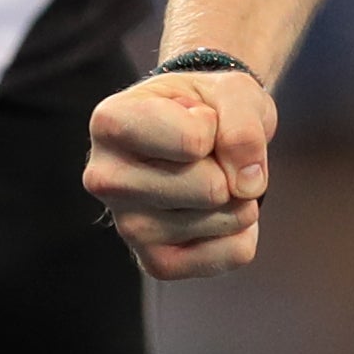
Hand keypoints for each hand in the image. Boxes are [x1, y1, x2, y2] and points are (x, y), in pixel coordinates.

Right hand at [83, 65, 275, 278]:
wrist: (197, 133)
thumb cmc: (204, 109)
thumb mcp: (231, 90)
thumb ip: (243, 125)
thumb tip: (247, 187)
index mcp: (111, 123)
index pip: (194, 142)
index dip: (216, 125)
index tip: (197, 117)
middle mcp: (106, 179)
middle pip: (211, 188)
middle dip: (230, 166)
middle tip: (208, 153)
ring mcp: (128, 227)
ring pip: (226, 219)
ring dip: (238, 195)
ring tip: (208, 175)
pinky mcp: (156, 262)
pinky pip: (235, 252)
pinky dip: (244, 229)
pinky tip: (214, 208)